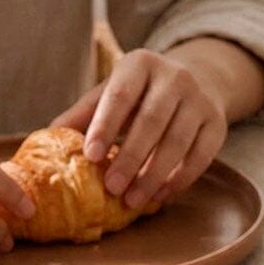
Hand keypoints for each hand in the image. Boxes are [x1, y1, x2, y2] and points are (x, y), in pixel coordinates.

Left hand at [53, 48, 227, 210]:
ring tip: (134, 200)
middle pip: (152, 121)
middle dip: (130, 158)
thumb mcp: (113, 92)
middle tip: (112, 188)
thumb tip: (44, 140)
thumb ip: (84, 114)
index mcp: (140, 64)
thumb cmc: (142, 93)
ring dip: (154, 175)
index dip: (104, 126)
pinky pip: (202, 156)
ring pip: (178, 141)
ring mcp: (200, 100)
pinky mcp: (218, 123)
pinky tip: (161, 194)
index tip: (89, 157)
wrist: (199, 79)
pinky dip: (181, 179)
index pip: (120, 96)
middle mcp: (175, 77)